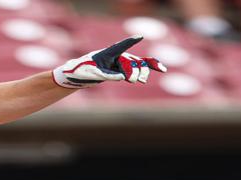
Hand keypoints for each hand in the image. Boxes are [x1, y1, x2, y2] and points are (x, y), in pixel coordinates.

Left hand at [52, 36, 166, 88]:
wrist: (79, 74)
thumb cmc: (84, 71)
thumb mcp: (96, 74)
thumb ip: (110, 75)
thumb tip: (125, 77)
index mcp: (109, 53)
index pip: (122, 46)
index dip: (130, 41)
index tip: (140, 36)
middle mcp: (117, 55)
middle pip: (133, 60)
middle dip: (138, 70)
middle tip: (138, 81)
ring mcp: (121, 61)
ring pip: (137, 65)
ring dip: (141, 72)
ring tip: (142, 81)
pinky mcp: (122, 68)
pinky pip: (137, 67)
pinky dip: (147, 69)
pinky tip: (161, 68)